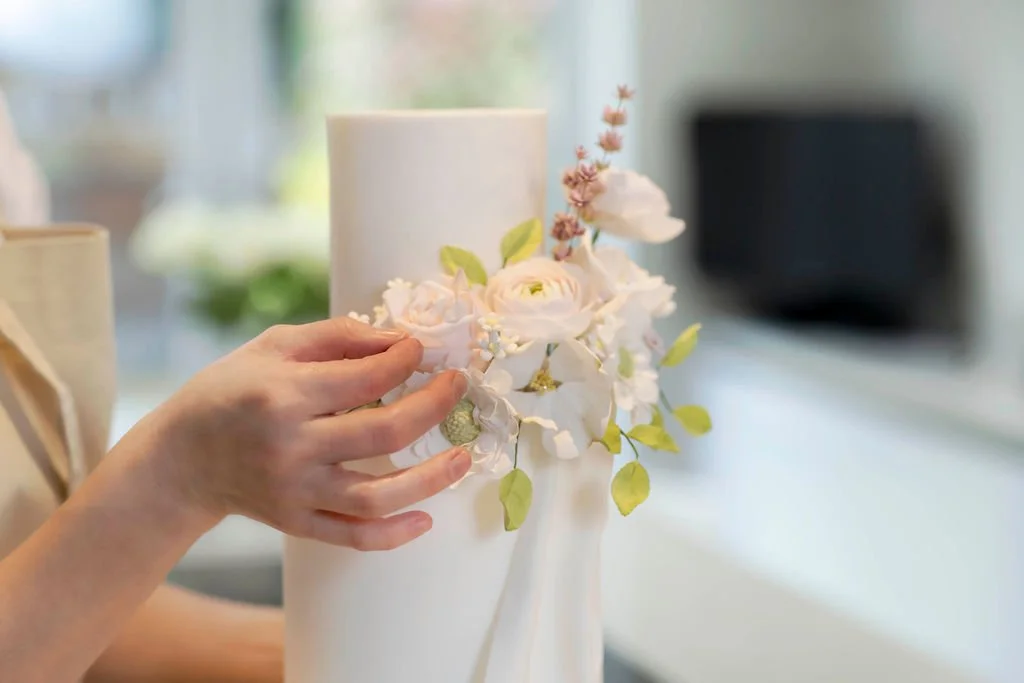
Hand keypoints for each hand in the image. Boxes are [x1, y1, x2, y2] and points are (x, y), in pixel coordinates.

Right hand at [138, 318, 469, 550]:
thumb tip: (398, 338)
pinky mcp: (296, 522)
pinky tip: (426, 517)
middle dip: (434, 406)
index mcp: (285, 394)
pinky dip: (394, 534)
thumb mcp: (274, 346)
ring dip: (431, 479)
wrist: (180, 456)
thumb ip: (337, 336)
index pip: (367, 378)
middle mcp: (292, 446)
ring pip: (376, 496)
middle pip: (385, 433)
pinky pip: (352, 537)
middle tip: (458, 386)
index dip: (406, 360)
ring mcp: (295, 491)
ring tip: (464, 457)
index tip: (422, 350)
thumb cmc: (231, 389)